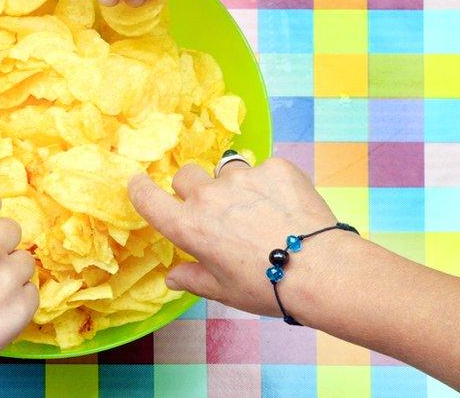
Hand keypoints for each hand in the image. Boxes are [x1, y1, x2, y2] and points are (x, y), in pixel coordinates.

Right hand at [127, 158, 347, 316]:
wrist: (319, 270)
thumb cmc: (266, 287)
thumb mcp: (223, 291)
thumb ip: (193, 279)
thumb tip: (172, 278)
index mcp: (188, 227)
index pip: (147, 197)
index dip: (140, 187)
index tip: (140, 183)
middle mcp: (208, 197)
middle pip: (185, 175)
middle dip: (194, 188)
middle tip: (216, 208)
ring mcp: (242, 178)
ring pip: (226, 169)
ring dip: (233, 183)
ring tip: (257, 207)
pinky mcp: (275, 168)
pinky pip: (264, 169)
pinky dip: (271, 184)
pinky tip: (286, 206)